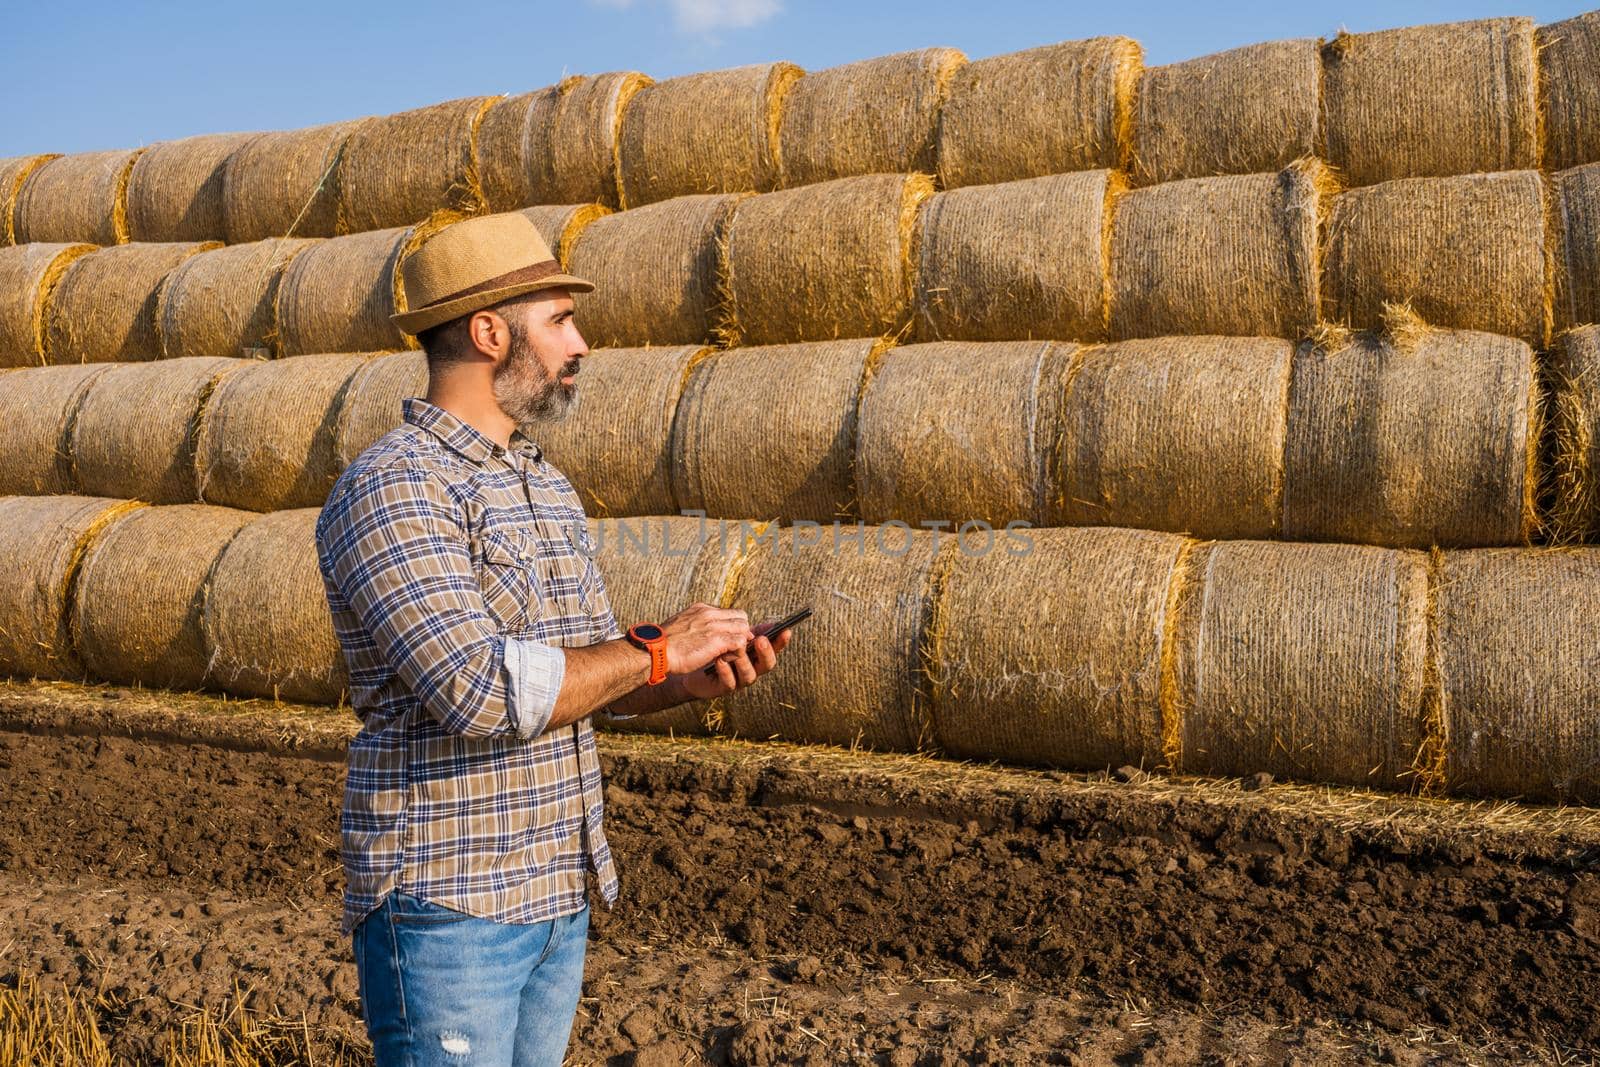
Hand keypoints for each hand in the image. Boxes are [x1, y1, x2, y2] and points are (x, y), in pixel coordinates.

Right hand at [658, 602, 753, 675]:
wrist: (654, 650)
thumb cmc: (664, 644)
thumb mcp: (681, 625)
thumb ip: (694, 625)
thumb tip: (700, 632)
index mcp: (701, 609)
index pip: (729, 612)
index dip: (733, 625)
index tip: (730, 637)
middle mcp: (709, 613)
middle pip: (741, 617)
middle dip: (741, 631)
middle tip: (735, 647)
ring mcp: (713, 626)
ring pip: (743, 628)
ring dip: (741, 642)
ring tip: (731, 653)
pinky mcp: (716, 640)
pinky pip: (739, 642)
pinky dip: (738, 651)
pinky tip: (728, 658)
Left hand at [677, 625, 791, 700]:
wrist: (687, 660)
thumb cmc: (710, 645)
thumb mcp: (729, 634)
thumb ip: (747, 630)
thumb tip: (772, 623)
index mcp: (754, 654)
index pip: (773, 649)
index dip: (781, 641)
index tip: (786, 630)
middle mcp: (750, 668)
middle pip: (767, 665)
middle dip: (766, 652)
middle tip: (760, 640)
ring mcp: (738, 680)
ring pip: (749, 675)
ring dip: (742, 661)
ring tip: (732, 650)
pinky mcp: (723, 688)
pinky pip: (730, 682)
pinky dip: (726, 671)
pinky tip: (719, 661)